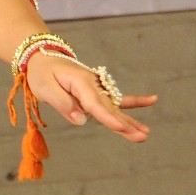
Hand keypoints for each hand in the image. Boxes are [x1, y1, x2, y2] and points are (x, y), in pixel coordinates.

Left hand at [25, 51, 156, 143]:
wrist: (44, 57)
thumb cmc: (42, 74)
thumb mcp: (45, 87)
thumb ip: (62, 103)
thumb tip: (81, 120)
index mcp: (80, 83)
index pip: (94, 105)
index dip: (107, 118)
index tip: (120, 127)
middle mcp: (93, 85)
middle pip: (110, 109)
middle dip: (125, 124)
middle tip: (142, 136)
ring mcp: (97, 88)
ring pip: (115, 108)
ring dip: (130, 121)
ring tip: (146, 134)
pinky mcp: (97, 92)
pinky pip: (116, 99)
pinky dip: (134, 101)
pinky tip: (153, 100)